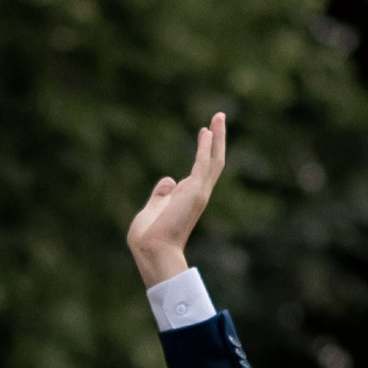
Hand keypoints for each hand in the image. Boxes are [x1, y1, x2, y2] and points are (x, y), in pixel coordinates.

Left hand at [127, 112, 226, 285]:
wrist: (152, 250)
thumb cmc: (148, 236)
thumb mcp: (152, 209)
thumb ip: (160, 195)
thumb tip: (169, 180)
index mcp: (187, 198)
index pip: (200, 170)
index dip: (204, 150)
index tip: (205, 133)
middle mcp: (197, 194)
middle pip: (214, 162)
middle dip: (217, 140)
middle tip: (218, 118)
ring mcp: (198, 193)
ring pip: (214, 160)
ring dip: (217, 137)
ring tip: (218, 117)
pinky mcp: (195, 192)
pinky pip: (204, 164)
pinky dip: (206, 147)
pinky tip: (207, 131)